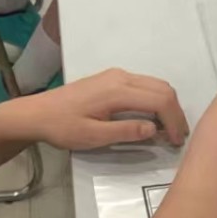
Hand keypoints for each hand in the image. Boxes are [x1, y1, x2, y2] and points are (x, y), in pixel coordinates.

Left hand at [14, 68, 188, 149]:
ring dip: (167, 105)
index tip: (177, 141)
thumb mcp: (93, 136)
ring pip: (155, 85)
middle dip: (175, 113)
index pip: (160, 100)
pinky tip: (153, 118)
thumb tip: (154, 129)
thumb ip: (125, 132)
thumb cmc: (62, 127)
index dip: (174, 121)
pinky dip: (155, 100)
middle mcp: (121, 77)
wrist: (38, 113)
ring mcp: (116, 75)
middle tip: (179, 136)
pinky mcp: (112, 79)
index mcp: (117, 90)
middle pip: (162, 89)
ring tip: (170, 129)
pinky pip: (144, 85)